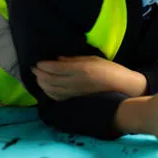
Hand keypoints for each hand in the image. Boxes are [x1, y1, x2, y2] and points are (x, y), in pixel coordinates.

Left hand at [32, 56, 146, 100]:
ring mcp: (74, 92)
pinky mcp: (75, 98)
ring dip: (41, 83)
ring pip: (51, 89)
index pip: (55, 67)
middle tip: (35, 68)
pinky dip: (48, 92)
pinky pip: (57, 97)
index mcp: (81, 69)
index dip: (43, 65)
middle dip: (39, 74)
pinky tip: (47, 88)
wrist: (121, 86)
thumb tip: (58, 59)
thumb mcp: (94, 58)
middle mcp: (75, 81)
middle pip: (49, 79)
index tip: (38, 61)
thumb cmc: (110, 69)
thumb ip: (74, 59)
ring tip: (38, 77)